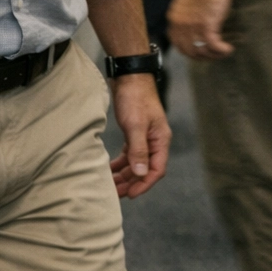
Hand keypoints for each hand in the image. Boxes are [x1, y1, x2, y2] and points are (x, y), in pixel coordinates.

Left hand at [108, 73, 169, 198]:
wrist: (130, 76)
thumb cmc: (135, 98)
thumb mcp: (136, 125)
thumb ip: (138, 150)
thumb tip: (141, 173)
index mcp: (161, 140)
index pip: (157, 170)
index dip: (144, 184)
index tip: (130, 194)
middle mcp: (155, 141)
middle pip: (145, 169)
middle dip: (132, 182)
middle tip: (115, 193)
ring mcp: (146, 137)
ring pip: (137, 163)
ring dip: (125, 175)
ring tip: (110, 184)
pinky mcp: (135, 132)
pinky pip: (130, 154)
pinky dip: (121, 163)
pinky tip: (110, 168)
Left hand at [167, 0, 236, 60]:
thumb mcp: (185, 4)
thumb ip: (185, 19)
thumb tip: (193, 34)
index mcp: (174, 19)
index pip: (178, 45)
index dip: (190, 52)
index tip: (200, 52)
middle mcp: (180, 25)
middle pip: (190, 51)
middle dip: (203, 57)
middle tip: (213, 55)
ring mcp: (193, 26)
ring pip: (202, 51)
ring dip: (214, 55)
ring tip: (222, 52)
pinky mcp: (207, 25)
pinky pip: (213, 46)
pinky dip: (221, 50)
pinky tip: (227, 49)